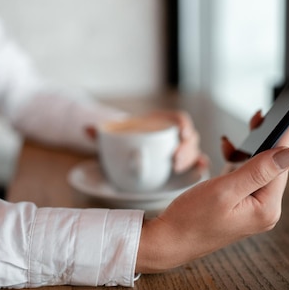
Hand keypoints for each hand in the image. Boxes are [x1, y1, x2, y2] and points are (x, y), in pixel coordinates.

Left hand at [85, 110, 207, 172]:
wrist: (126, 156)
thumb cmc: (123, 143)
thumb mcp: (111, 139)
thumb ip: (101, 135)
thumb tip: (87, 128)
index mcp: (162, 122)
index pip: (180, 119)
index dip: (184, 124)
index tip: (182, 133)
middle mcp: (175, 135)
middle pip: (190, 137)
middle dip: (186, 148)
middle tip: (174, 160)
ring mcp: (181, 151)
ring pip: (195, 151)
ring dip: (191, 159)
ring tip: (176, 169)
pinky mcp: (183, 166)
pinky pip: (197, 165)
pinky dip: (200, 167)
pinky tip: (200, 170)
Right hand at [135, 110, 288, 272]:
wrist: (169, 240)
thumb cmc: (191, 219)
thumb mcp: (224, 190)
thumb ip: (258, 170)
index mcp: (265, 208)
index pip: (282, 164)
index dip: (287, 135)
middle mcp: (264, 209)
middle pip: (273, 165)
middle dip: (267, 140)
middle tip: (262, 115)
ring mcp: (252, 207)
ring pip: (259, 168)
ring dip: (249, 150)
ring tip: (239, 135)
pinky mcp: (240, 204)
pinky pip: (246, 176)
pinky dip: (238, 161)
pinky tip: (228, 152)